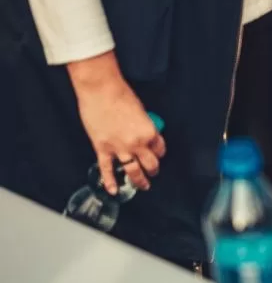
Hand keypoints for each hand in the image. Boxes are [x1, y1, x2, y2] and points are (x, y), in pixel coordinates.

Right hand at [67, 52, 165, 193]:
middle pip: (150, 164)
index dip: (160, 153)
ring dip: (139, 180)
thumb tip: (144, 134)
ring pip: (133, 171)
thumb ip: (144, 126)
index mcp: (149, 133)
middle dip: (153, 170)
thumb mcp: (142, 111)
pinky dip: (110, 181)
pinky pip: (107, 169)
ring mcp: (119, 148)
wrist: (101, 91)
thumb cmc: (121, 96)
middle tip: (153, 172)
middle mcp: (137, 143)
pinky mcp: (102, 149)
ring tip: (143, 185)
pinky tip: (113, 190)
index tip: (158, 155)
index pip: (160, 149)